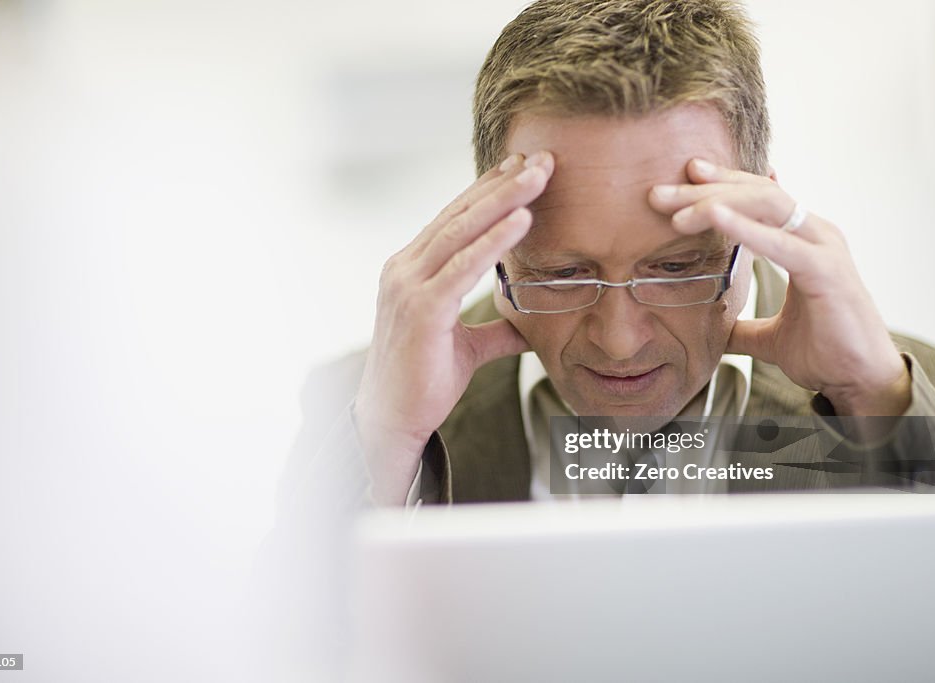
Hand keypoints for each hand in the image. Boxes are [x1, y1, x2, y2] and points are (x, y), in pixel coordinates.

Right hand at [354, 152, 554, 503]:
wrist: (392, 420)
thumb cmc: (424, 380)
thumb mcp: (468, 347)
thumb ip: (496, 329)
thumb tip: (528, 325)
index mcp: (412, 270)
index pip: (455, 218)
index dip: (489, 190)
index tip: (522, 166)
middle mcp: (405, 268)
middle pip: (460, 214)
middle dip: (503, 183)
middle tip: (541, 157)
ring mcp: (409, 286)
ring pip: (462, 231)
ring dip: (504, 200)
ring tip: (538, 175)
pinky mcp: (422, 309)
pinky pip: (464, 266)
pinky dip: (494, 240)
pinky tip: (522, 220)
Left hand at [648, 158, 910, 416]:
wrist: (860, 382)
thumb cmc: (825, 351)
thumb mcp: (769, 336)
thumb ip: (742, 325)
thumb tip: (714, 332)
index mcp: (802, 240)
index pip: (757, 197)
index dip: (721, 183)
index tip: (684, 174)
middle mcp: (815, 234)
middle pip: (756, 193)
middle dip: (706, 189)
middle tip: (659, 193)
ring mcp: (824, 248)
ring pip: (767, 205)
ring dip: (717, 203)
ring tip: (677, 211)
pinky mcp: (827, 272)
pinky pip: (781, 242)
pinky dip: (745, 228)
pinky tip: (715, 218)